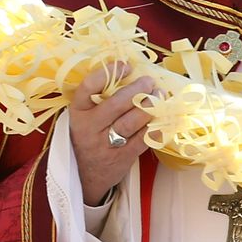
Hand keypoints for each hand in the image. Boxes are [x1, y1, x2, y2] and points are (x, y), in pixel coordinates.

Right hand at [67, 63, 153, 206]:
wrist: (86, 175)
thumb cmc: (89, 136)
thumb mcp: (84, 116)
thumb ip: (99, 98)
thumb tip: (132, 73)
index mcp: (78, 112)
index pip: (87, 88)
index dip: (107, 74)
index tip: (125, 66)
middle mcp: (89, 128)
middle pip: (115, 105)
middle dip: (137, 90)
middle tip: (149, 81)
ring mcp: (105, 144)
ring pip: (131, 122)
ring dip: (150, 106)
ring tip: (159, 95)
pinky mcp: (122, 158)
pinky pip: (143, 139)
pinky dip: (156, 126)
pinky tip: (164, 116)